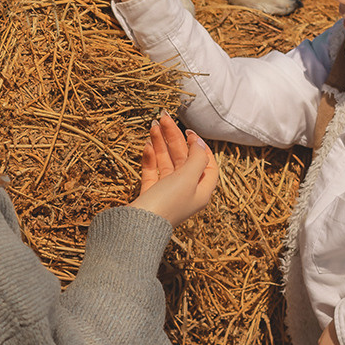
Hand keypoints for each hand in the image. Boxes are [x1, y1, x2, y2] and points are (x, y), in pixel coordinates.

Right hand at [131, 113, 218, 227]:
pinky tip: (147, 144)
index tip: (189, 131)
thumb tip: (200, 142)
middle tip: (163, 118)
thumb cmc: (167, 203)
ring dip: (161, 143)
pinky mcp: (150, 194)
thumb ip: (197, 158)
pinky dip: (150, 157)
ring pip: (166, 162)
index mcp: (201, 190)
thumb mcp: (188, 177)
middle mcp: (186, 192)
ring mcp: (167, 193)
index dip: (200, 146)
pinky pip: (152, 171)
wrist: (138, 227)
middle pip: (184, 159)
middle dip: (174, 138)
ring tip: (153, 125)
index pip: (207, 164)